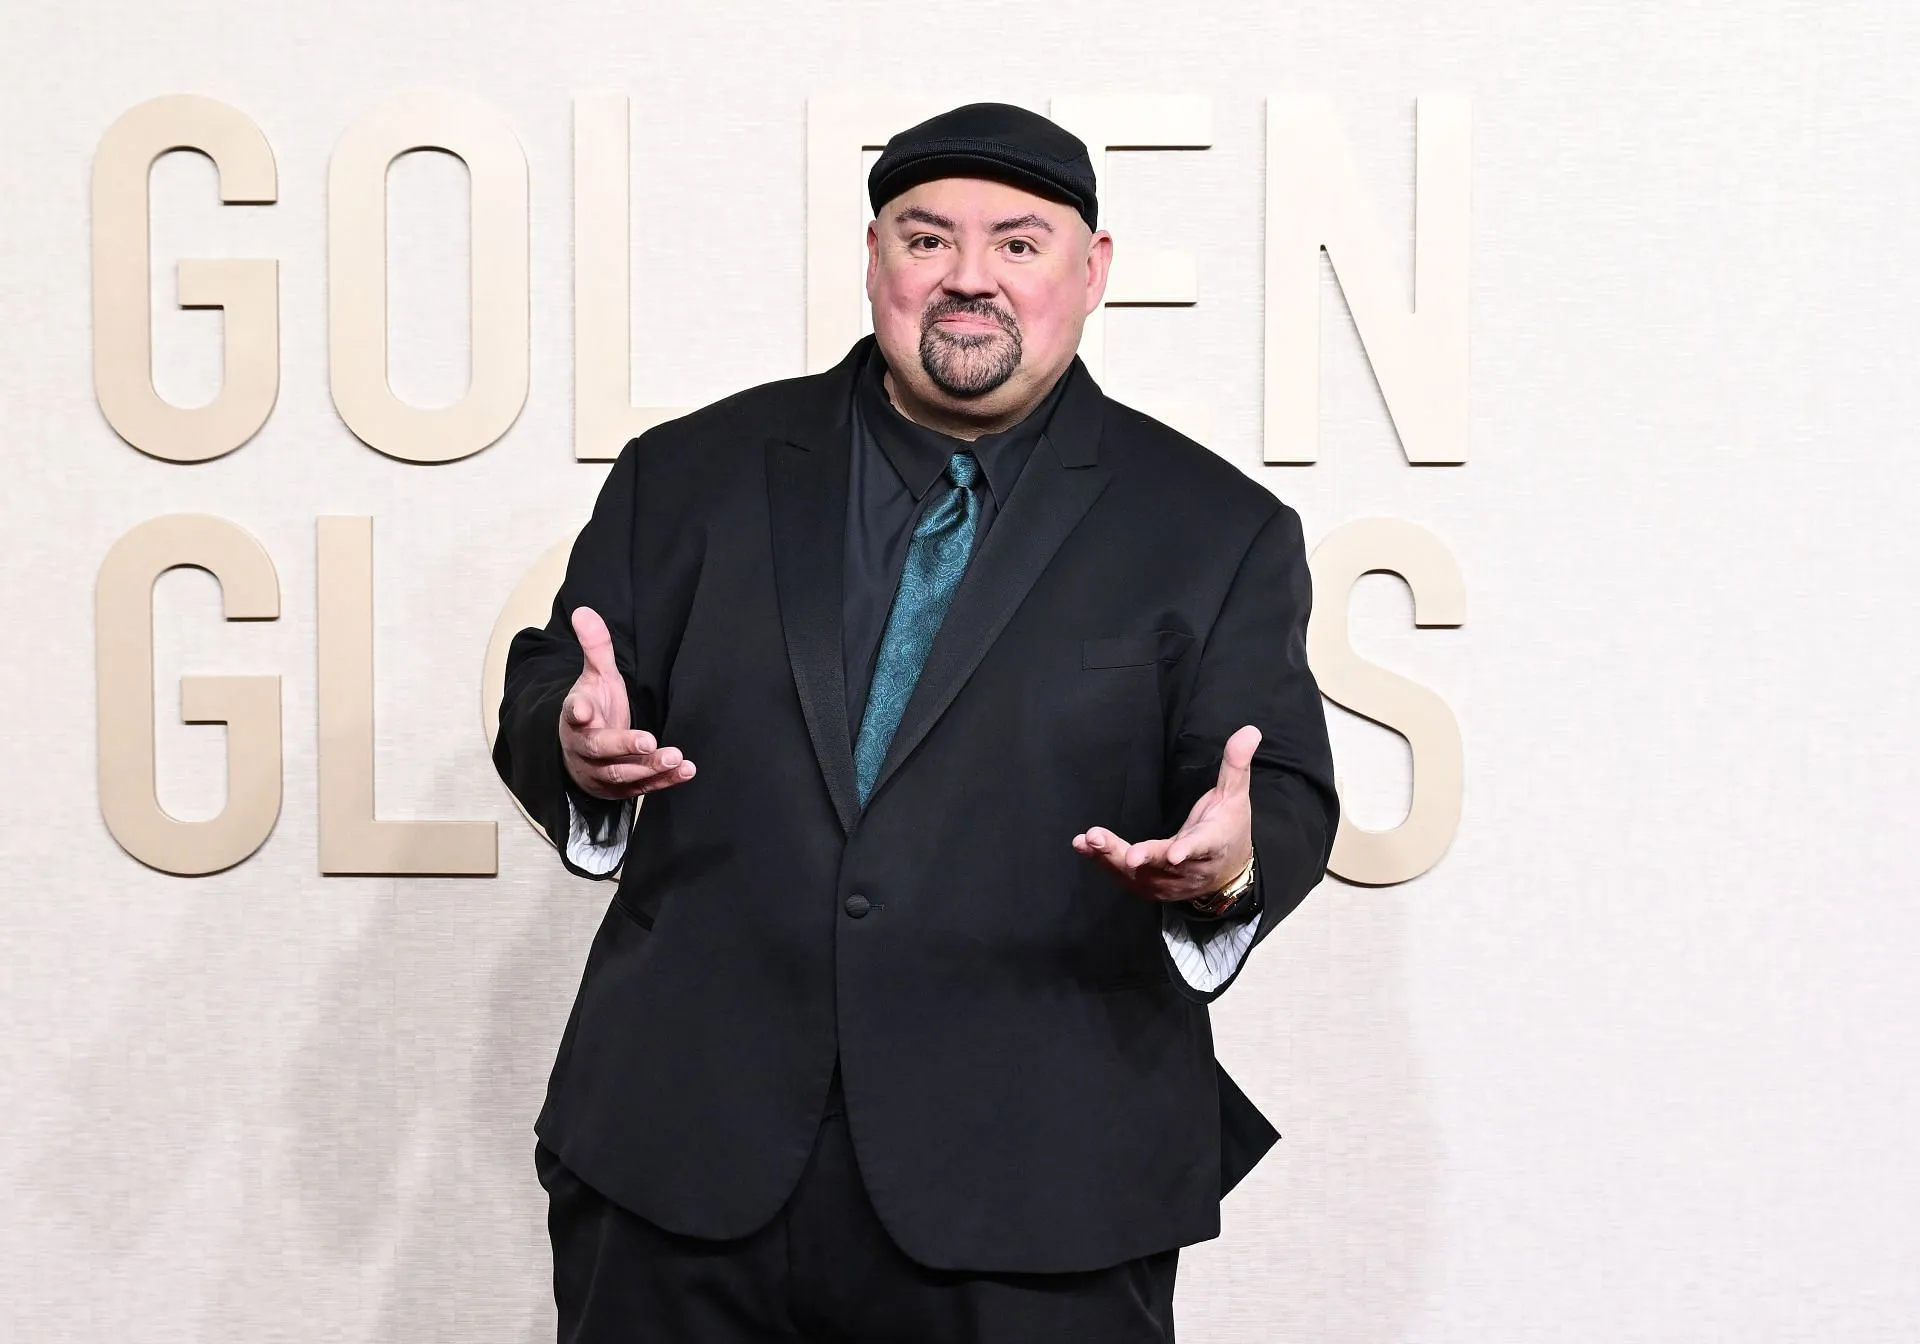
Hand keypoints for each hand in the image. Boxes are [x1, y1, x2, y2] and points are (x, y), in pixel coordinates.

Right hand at [559, 606, 696, 800]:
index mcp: (576, 718)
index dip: (578, 712)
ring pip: (623, 773)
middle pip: (600, 749)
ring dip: (650, 767)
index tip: (586, 710)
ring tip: (676, 757)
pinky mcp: (620, 789)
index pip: (573, 714)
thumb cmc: (594, 709)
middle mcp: (585, 748)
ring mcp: (601, 772)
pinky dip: (665, 781)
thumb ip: (595, 647)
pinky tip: (685, 770)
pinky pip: (643, 788)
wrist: (583, 753)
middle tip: (648, 740)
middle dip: (624, 745)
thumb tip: (584, 610)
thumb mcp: (595, 677)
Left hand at [1071, 724, 1258, 903]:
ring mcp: (1169, 882)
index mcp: (1213, 844)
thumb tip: (1249, 731)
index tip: (1173, 855)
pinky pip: (1125, 878)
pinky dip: (1103, 863)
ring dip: (1110, 858)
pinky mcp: (1151, 888)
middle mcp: (1190, 869)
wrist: (1228, 872)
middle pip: (1161, 865)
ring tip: (1087, 840)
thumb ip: (1235, 765)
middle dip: (1137, 856)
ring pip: (1138, 875)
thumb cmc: (1229, 829)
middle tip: (1108, 843)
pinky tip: (1083, 846)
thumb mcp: (1235, 796)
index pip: (1202, 847)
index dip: (1187, 851)